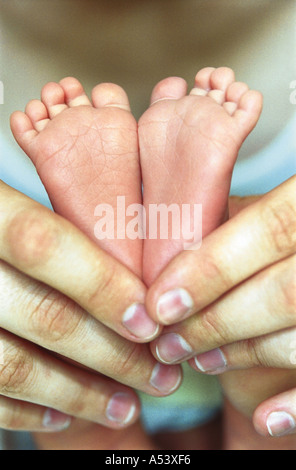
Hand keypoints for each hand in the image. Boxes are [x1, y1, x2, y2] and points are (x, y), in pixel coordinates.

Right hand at [0, 181, 180, 431]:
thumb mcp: (13, 211)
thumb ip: (62, 233)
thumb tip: (139, 282)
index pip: (42, 244)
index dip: (101, 285)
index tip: (149, 322)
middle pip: (42, 314)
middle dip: (113, 354)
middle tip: (158, 376)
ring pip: (13, 366)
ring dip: (80, 394)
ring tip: (126, 407)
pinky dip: (29, 411)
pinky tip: (66, 414)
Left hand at [145, 175, 295, 433]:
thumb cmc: (272, 244)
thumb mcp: (254, 217)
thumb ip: (221, 223)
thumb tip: (161, 247)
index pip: (273, 228)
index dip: (213, 268)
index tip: (160, 303)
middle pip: (285, 292)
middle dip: (216, 322)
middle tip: (165, 342)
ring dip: (240, 354)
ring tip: (195, 358)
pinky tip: (265, 420)